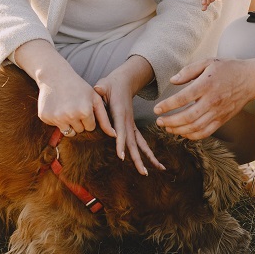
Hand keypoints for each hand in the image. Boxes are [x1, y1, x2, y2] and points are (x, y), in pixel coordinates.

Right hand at [36, 65, 111, 136]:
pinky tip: (57, 106)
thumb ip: (105, 118)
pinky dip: (56, 119)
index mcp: (85, 111)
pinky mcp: (45, 117)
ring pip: (67, 132)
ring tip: (67, 107)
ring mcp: (56, 117)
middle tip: (74, 106)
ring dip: (68, 123)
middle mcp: (70, 116)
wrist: (55, 76)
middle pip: (79, 131)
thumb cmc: (78, 87)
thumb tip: (114, 135)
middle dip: (79, 121)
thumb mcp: (95, 99)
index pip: (90, 127)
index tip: (84, 106)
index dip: (88, 117)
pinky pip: (54, 126)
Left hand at [94, 56, 164, 174]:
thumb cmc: (111, 84)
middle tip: (143, 172)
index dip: (121, 142)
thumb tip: (98, 89)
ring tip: (156, 170)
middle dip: (138, 158)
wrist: (124, 81)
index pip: (120, 130)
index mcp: (120, 113)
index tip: (121, 156)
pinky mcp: (132, 126)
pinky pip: (140, 142)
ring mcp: (132, 124)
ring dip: (148, 157)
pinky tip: (152, 163)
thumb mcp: (104, 85)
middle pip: (134, 142)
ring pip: (140, 144)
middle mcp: (128, 121)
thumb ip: (100, 89)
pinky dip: (146, 152)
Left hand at [153, 57, 254, 139]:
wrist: (250, 79)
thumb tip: (172, 80)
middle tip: (159, 121)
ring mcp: (218, 112)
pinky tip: (183, 133)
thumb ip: (188, 71)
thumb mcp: (207, 62)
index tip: (156, 109)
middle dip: (170, 122)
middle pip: (188, 117)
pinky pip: (206, 132)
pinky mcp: (222, 120)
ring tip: (167, 128)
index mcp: (206, 85)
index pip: (183, 98)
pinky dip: (192, 136)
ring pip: (195, 128)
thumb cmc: (227, 69)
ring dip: (179, 130)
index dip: (167, 106)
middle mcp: (212, 101)